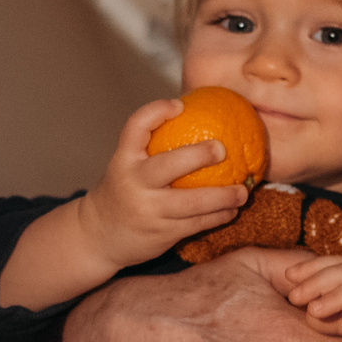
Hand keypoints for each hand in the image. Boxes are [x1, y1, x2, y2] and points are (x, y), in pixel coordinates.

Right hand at [0, 100, 246, 309]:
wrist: (97, 236)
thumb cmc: (122, 193)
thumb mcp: (127, 167)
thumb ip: (152, 150)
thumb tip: (200, 122)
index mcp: (123, 160)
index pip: (135, 127)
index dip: (156, 111)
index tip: (180, 105)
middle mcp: (134, 183)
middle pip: (169, 165)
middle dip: (199, 155)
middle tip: (223, 149)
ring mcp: (148, 211)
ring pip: (192, 202)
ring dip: (223, 197)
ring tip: (243, 192)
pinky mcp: (162, 233)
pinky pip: (197, 224)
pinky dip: (218, 216)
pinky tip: (231, 211)